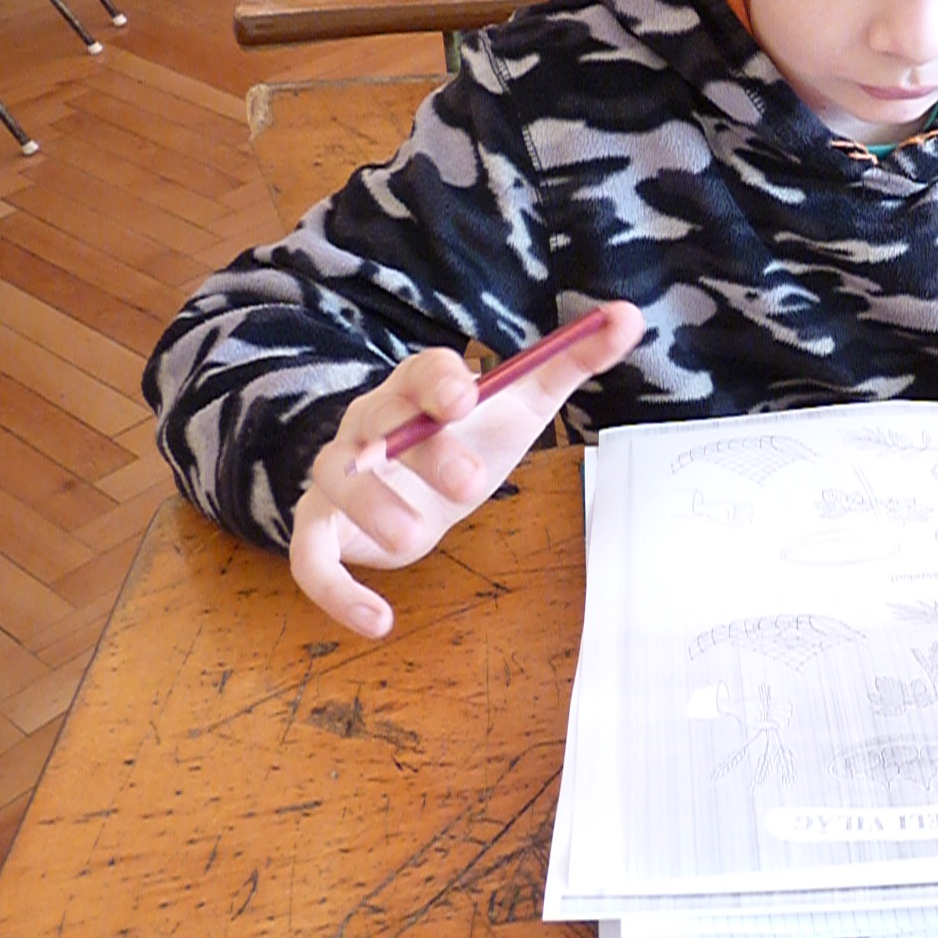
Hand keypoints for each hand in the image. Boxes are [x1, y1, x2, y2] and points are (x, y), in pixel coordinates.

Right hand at [290, 302, 643, 636]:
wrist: (420, 488)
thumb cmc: (471, 437)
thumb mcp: (524, 401)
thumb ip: (574, 360)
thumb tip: (629, 316)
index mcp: (420, 387)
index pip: (421, 370)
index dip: (438, 381)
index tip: (466, 397)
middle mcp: (372, 423)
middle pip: (381, 423)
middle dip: (425, 452)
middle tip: (472, 484)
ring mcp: (343, 474)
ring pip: (336, 481)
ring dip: (373, 509)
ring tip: (415, 539)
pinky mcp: (325, 527)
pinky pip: (308, 557)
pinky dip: (337, 592)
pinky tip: (379, 622)